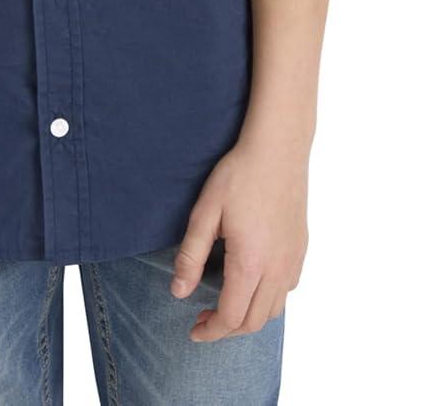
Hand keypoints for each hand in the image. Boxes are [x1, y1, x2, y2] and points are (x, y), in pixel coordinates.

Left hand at [169, 133, 308, 341]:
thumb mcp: (205, 213)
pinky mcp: (300, 250)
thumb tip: (179, 292)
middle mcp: (277, 269)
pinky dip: (268, 300)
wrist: (278, 150)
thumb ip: (190, 256)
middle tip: (203, 319)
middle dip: (226, 330)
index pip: (231, 317)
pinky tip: (251, 283)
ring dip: (248, 317)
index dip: (210, 331)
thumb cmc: (240, 175)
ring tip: (225, 305)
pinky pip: (287, 291)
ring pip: (274, 311)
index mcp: (250, 264)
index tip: (193, 331)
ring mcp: (292, 261)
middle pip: (254, 322)